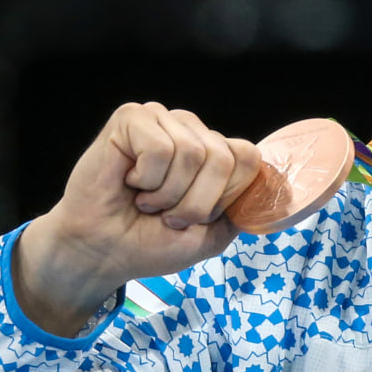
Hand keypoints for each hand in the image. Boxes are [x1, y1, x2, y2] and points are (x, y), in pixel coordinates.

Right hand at [13, 103, 260, 335]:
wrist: (101, 253)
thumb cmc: (150, 242)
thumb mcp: (212, 234)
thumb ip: (244, 208)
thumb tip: (270, 183)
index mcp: (214, 152)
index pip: (249, 157)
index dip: (225, 197)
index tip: (196, 217)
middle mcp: (191, 130)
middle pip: (224, 157)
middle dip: (196, 202)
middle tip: (166, 212)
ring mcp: (162, 119)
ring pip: (193, 153)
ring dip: (168, 193)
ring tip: (146, 199)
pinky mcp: (132, 118)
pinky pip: (160, 148)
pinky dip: (146, 178)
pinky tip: (129, 181)